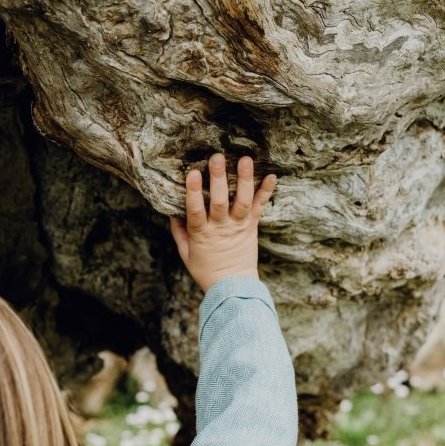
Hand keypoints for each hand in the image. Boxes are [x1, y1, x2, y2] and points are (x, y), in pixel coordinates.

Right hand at [169, 153, 276, 291]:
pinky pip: (259, 207)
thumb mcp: (186, 254)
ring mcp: (238, 226)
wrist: (233, 287)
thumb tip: (172, 211)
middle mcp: (220, 227)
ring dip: (244, 179)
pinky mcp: (252, 226)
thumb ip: (179, 233)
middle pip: (218, 201)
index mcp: (201, 234)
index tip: (191, 173)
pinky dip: (266, 192)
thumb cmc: (206, 271)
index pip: (195, 211)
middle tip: (217, 157)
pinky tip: (272, 176)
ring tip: (246, 160)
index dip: (193, 192)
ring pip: (242, 201)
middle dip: (218, 178)